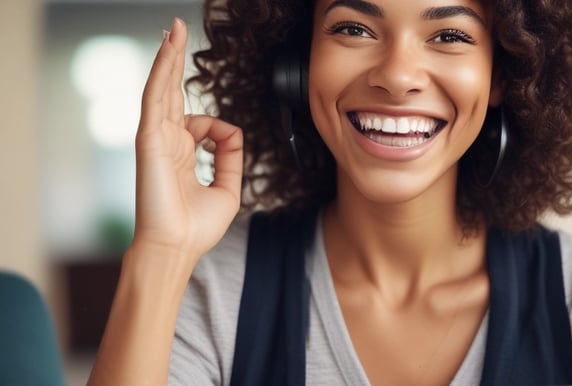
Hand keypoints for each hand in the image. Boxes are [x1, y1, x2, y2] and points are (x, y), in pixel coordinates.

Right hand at [132, 18, 242, 259]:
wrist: (178, 248)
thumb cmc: (196, 227)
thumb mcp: (228, 189)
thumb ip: (232, 157)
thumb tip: (231, 131)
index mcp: (183, 154)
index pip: (198, 122)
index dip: (219, 127)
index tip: (227, 143)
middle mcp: (167, 142)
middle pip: (172, 93)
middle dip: (176, 62)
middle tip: (178, 31)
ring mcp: (156, 139)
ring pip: (162, 89)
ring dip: (168, 58)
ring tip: (174, 30)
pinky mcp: (149, 140)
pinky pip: (155, 99)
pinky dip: (161, 73)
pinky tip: (167, 50)